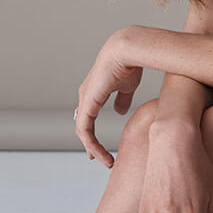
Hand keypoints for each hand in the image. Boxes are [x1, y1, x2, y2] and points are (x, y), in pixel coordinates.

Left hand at [75, 26, 145, 167]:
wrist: (127, 52)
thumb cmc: (130, 64)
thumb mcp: (127, 86)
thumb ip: (122, 99)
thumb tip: (119, 112)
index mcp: (94, 91)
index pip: (88, 116)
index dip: (92, 132)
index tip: (99, 147)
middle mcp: (86, 96)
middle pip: (83, 125)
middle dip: (89, 143)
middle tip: (95, 157)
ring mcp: (85, 100)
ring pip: (83, 131)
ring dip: (92, 147)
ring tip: (103, 160)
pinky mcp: (87, 105)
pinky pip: (84, 131)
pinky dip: (92, 144)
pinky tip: (100, 152)